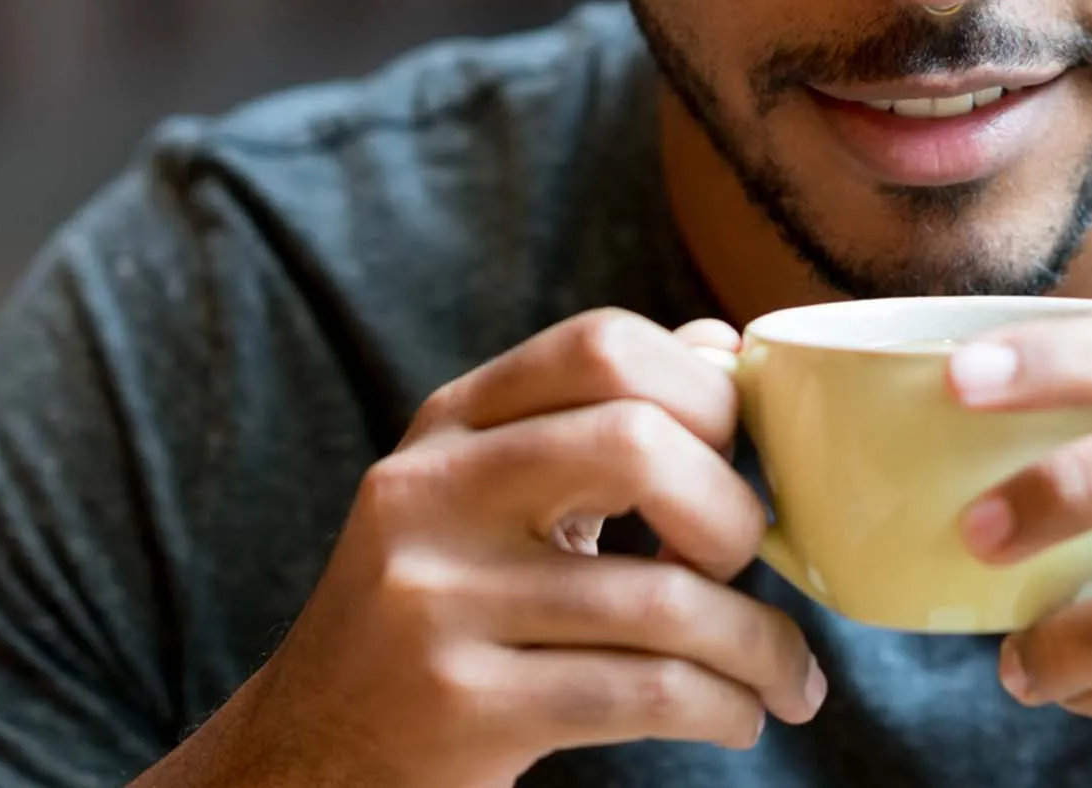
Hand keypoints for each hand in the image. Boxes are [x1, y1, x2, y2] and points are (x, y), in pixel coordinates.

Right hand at [139, 309, 824, 787]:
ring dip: (760, 644)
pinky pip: (645, 694)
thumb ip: (592, 419)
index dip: (705, 392)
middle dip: (731, 508)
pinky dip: (725, 707)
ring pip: (662, 600)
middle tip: (749, 562)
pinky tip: (740, 716)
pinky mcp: (461, 706)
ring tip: (787, 676)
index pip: (601, 345)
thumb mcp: (483, 496)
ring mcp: (436, 601)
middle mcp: (431, 496)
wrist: (304, 754)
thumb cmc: (433, 612)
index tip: (739, 458)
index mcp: (448, 427)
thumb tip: (722, 347)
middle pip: (635, 442)